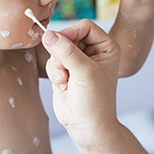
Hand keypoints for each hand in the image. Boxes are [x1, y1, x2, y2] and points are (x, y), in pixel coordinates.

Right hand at [41, 20, 121, 145]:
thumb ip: (66, 51)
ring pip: (57, 49)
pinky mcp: (66, 71)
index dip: (71, 32)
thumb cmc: (94, 100)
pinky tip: (63, 86)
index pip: (85, 26)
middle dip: (62, 53)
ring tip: (65, 80)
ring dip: (57, 65)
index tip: (60, 43)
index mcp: (106, 47)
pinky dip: (54, 73)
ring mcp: (78, 61)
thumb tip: (48, 34)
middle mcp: (93, 51)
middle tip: (64, 69)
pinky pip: (52, 61)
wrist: (87, 126)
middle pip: (68, 36)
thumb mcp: (84, 72)